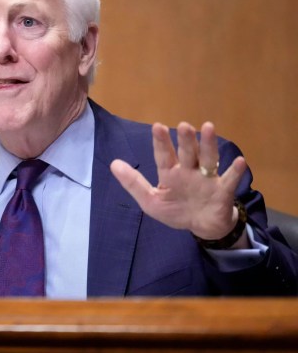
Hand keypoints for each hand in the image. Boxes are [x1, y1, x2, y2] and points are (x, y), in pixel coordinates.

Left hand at [110, 122, 247, 245]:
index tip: (157, 126)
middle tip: (183, 125)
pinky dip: (234, 171)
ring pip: (208, 158)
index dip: (161, 142)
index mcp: (170, 172)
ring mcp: (207, 179)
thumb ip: (133, 183)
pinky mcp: (223, 190)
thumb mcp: (151, 200)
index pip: (164, 155)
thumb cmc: (176, 210)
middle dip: (185, 139)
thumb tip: (113, 164)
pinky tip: (239, 161)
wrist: (202, 227)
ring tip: (208, 127)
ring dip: (208, 144)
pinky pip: (229, 179)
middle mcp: (189, 170)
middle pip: (187, 152)